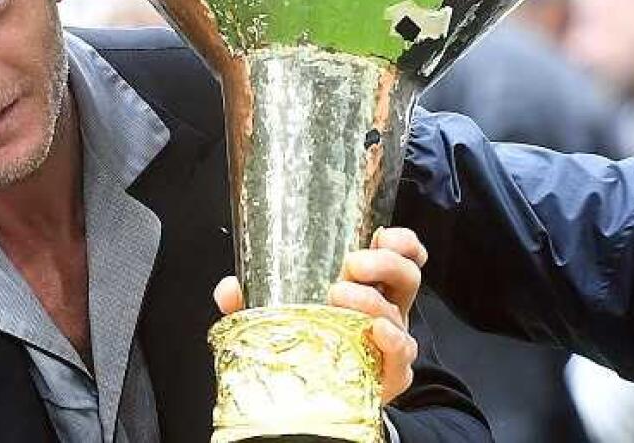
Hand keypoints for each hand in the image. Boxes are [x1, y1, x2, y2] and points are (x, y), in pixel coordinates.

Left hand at [214, 227, 428, 403]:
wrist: (319, 398)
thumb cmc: (307, 343)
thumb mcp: (279, 312)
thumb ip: (254, 298)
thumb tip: (228, 289)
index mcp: (368, 285)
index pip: (399, 254)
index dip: (399, 241)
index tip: (380, 234)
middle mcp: (386, 308)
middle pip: (405, 276)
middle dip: (383, 262)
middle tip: (353, 263)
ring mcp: (391, 339)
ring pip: (399, 312)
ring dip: (373, 299)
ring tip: (340, 295)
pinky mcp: (390, 372)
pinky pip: (402, 354)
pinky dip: (393, 340)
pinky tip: (377, 332)